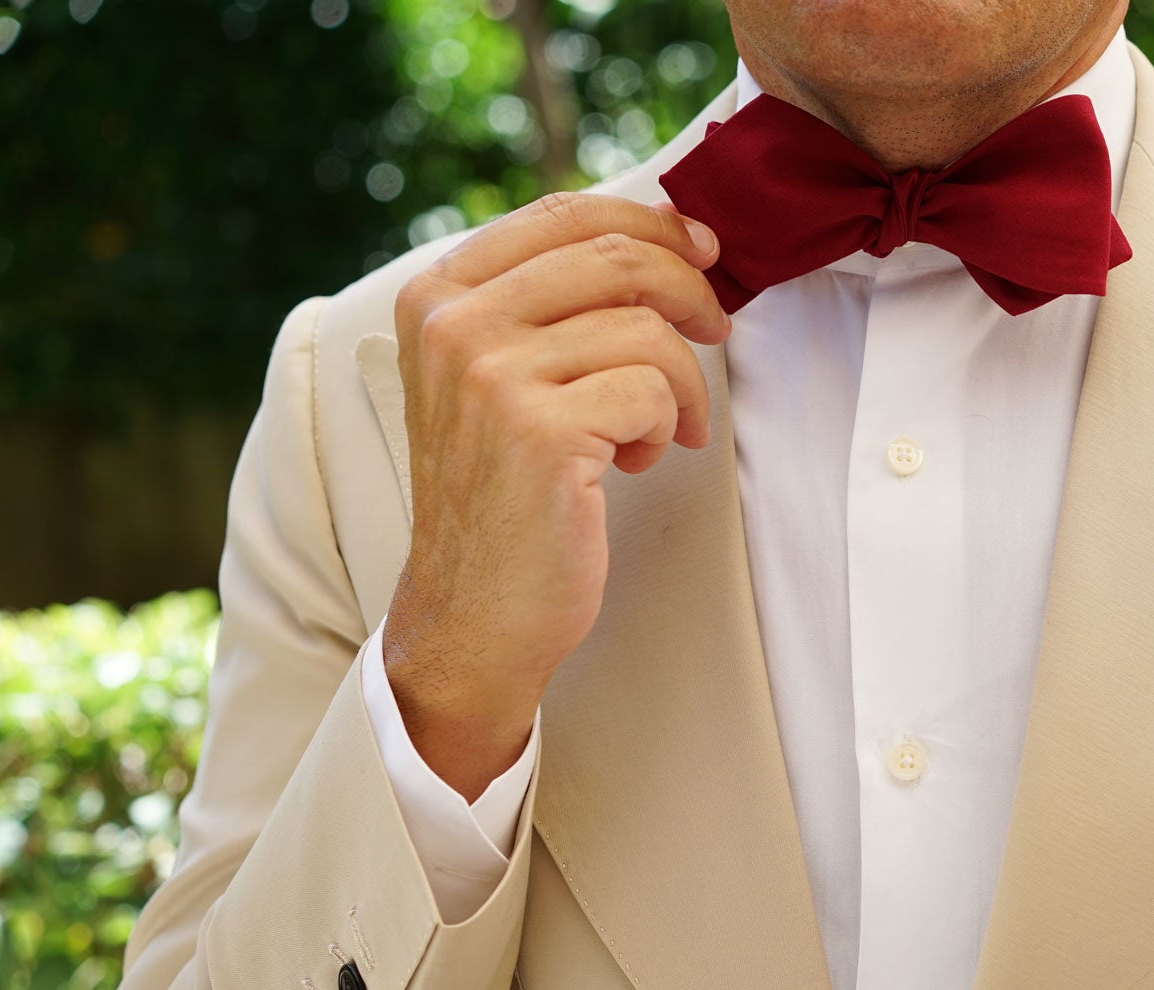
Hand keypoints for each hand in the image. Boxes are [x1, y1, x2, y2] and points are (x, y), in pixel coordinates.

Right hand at [382, 192, 729, 798]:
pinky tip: (635, 460)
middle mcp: (454, 323)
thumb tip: (672, 237)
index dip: (650, 223)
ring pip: (646, 327)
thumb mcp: (497, 379)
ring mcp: (492, 374)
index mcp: (437, 295)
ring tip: (657, 429)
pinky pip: (653, 388)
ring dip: (680, 382)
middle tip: (716, 332)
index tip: (702, 252)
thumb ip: (549, 306)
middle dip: (690, 290)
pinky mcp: (540, 429)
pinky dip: (666, 424)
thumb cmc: (502, 495)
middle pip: (614, 255)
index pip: (562, 214)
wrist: (471, 611)